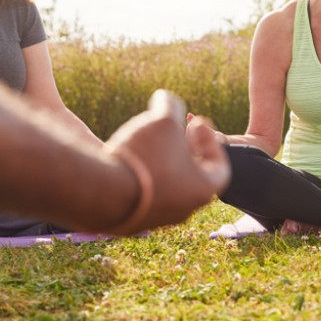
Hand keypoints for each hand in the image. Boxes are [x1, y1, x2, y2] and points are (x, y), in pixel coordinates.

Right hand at [104, 90, 230, 232]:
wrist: (101, 192)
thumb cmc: (144, 157)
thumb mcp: (162, 121)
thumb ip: (170, 106)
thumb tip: (166, 98)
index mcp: (203, 189)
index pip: (220, 166)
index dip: (211, 141)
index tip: (196, 123)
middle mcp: (185, 209)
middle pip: (192, 176)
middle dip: (185, 149)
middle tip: (173, 130)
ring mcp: (158, 219)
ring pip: (167, 186)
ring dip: (163, 162)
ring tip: (149, 142)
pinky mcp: (132, 223)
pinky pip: (144, 196)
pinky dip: (143, 177)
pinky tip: (129, 159)